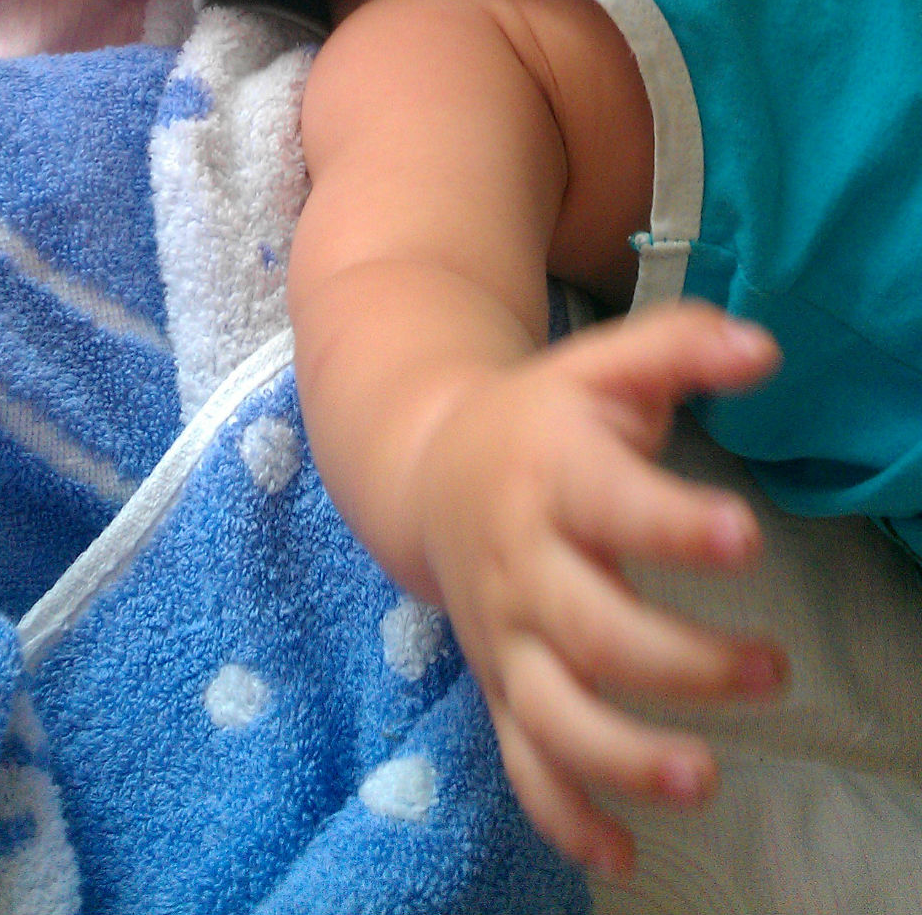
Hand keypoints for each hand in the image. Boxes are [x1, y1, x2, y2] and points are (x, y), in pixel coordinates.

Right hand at [415, 301, 786, 879]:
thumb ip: (681, 348)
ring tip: (706, 776)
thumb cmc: (541, 419)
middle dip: (684, 661)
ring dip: (626, 759)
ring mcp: (507, 638)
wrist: (428, 468)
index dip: (675, 524)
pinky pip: (524, 767)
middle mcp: (523, 566)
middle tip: (774, 669)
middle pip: (594, 632)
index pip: (612, 504)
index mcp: (550, 477)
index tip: (746, 536)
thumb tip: (765, 351)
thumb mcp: (601, 366)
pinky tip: (624, 854)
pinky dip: (566, 819)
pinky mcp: (501, 688)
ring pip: (554, 718)